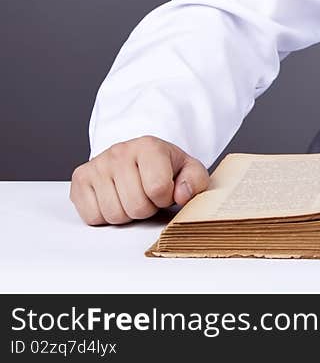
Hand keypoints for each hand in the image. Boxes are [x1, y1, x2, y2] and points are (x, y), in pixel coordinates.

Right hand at [69, 135, 209, 225]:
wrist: (136, 157)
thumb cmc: (163, 166)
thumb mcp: (188, 169)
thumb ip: (195, 181)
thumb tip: (182, 194)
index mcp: (148, 146)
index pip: (158, 188)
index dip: (165, 198)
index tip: (165, 190)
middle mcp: (119, 152)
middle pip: (135, 206)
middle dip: (146, 208)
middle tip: (147, 195)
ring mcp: (97, 165)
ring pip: (114, 214)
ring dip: (126, 214)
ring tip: (132, 196)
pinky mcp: (80, 179)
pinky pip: (92, 217)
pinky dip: (105, 216)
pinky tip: (114, 198)